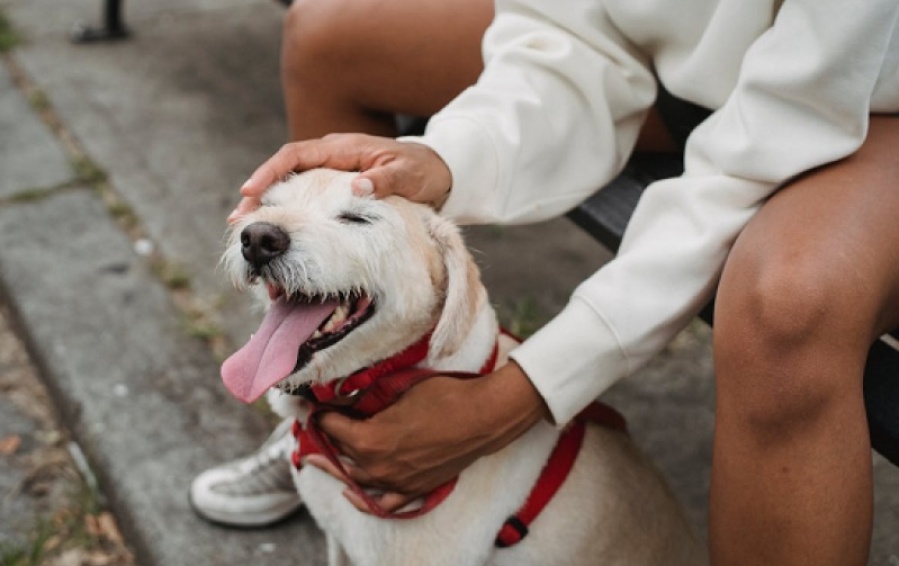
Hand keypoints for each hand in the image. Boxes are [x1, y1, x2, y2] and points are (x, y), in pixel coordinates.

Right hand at [229, 134, 452, 222]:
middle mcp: (330, 157)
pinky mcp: (334, 189)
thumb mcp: (407, 176)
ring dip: (271, 206)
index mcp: (342, 148)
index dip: (271, 172)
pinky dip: (289, 215)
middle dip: (260, 193)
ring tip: (249, 230)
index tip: (250, 191)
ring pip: (291, 186)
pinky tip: (279, 235)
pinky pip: (305, 199)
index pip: (296, 155)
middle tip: (239, 219)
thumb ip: (384, 181)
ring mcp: (330, 173)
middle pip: (284, 171)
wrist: (436, 172)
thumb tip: (357, 187)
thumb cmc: (421, 171)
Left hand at [304, 362, 549, 513]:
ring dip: (336, 466)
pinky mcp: (414, 489)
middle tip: (312, 429)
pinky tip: (351, 493)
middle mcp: (376, 466)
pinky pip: (383, 504)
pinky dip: (364, 500)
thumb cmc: (443, 397)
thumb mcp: (399, 390)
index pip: (331, 427)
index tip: (314, 405)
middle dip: (323, 439)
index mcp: (368, 439)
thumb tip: (350, 398)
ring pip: (354, 478)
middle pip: (337, 455)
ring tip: (320, 458)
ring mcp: (395, 482)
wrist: (481, 417)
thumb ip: (370, 400)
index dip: (320, 413)